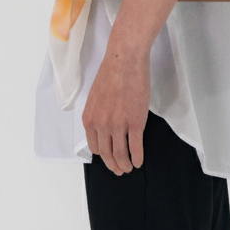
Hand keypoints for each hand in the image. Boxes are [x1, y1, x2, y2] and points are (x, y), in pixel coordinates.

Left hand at [82, 46, 150, 175]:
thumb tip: (103, 128)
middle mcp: (101, 125)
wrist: (125, 60)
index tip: (109, 158)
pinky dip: (138, 157)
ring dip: (126, 165)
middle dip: (114, 166)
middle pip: (107, 154)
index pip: (95, 147)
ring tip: (130, 167)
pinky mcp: (136, 122)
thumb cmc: (111, 73)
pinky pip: (136, 147)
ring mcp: (119, 124)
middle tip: (120, 170)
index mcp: (89, 119)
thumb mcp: (95, 96)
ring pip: (121, 154)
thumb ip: (97, 114)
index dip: (103, 156)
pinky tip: (139, 161)